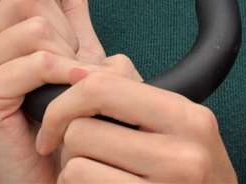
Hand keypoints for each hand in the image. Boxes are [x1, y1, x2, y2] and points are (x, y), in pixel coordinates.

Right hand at [0, 0, 109, 183]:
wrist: (60, 174)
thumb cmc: (64, 118)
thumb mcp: (71, 51)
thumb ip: (66, 4)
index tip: (61, 26)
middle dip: (65, 31)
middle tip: (66, 70)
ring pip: (36, 28)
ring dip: (67, 59)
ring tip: (65, 89)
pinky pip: (36, 62)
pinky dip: (64, 76)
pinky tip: (68, 95)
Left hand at [37, 67, 237, 182]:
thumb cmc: (187, 175)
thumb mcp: (178, 128)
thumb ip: (134, 95)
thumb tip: (77, 71)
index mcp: (188, 118)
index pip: (103, 87)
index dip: (66, 101)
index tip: (56, 121)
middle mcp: (181, 155)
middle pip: (81, 130)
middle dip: (71, 143)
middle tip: (83, 156)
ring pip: (74, 165)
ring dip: (73, 171)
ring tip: (96, 175)